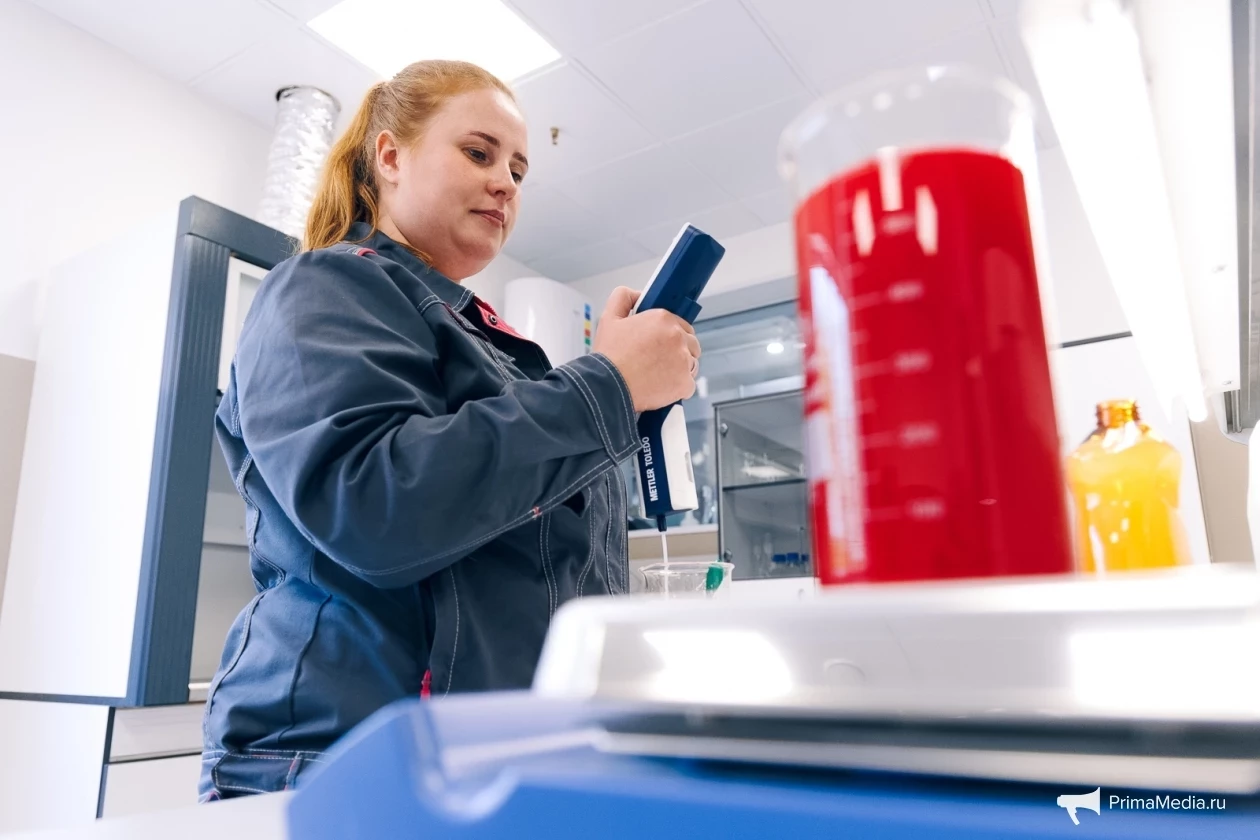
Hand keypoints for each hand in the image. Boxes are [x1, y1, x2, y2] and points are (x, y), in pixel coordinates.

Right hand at [591, 286, 700, 411]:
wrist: (608, 387)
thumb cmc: (608, 357)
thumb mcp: (608, 318)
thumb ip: (623, 298)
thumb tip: (638, 294)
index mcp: (663, 319)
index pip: (680, 324)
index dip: (670, 335)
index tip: (660, 344)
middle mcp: (677, 337)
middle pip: (690, 343)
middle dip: (678, 350)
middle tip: (659, 360)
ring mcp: (683, 361)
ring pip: (691, 363)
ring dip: (680, 368)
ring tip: (658, 374)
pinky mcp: (685, 383)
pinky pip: (689, 384)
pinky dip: (679, 387)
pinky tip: (662, 387)